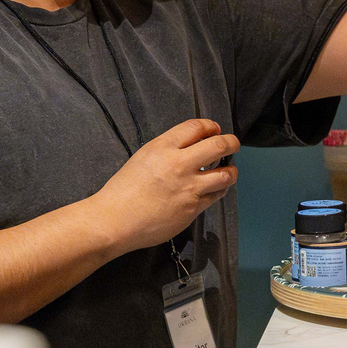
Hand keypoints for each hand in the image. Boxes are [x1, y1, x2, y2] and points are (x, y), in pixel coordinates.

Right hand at [90, 119, 240, 252]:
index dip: (211, 126)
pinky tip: (215, 188)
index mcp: (162, 148)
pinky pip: (216, 196)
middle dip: (232, 143)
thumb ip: (168, 149)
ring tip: (228, 170)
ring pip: (226, 174)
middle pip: (219, 146)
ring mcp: (188, 188)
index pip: (196, 127)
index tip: (216, 130)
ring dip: (231, 171)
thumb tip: (192, 145)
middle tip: (233, 145)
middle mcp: (179, 164)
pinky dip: (219, 190)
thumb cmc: (123, 190)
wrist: (114, 221)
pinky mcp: (193, 208)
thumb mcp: (143, 157)